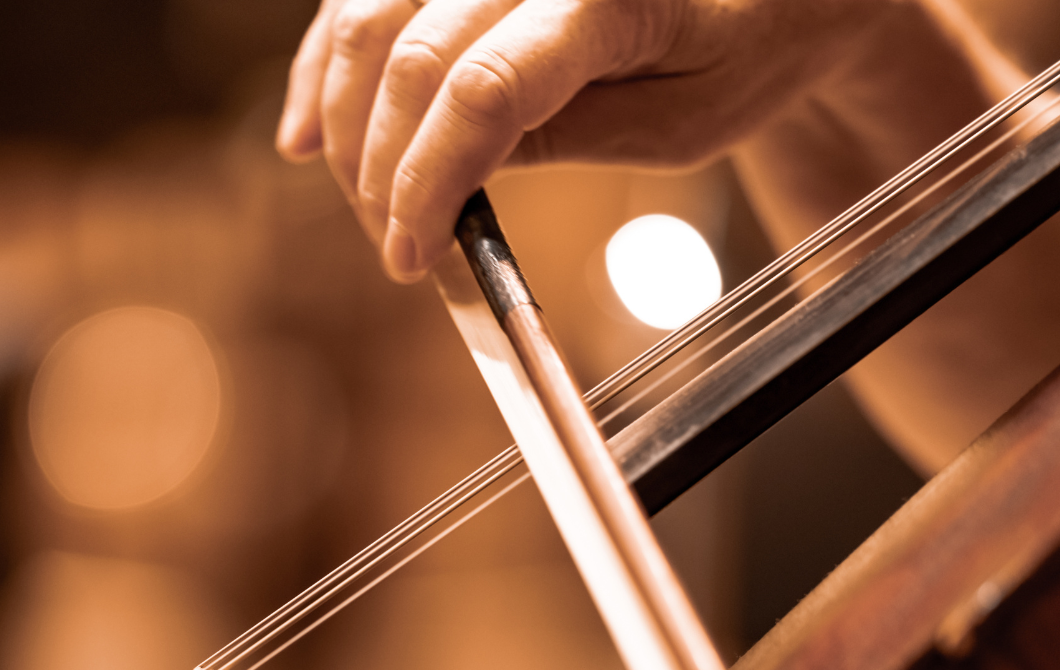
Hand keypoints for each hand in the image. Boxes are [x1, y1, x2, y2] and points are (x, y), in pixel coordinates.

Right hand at [276, 0, 867, 280]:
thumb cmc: (750, 44)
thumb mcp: (682, 124)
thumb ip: (568, 137)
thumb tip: (452, 179)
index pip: (481, 91)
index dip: (427, 182)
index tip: (412, 255)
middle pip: (407, 51)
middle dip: (380, 165)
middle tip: (393, 246)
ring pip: (368, 11)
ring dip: (342, 112)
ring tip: (354, 195)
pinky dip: (329, 56)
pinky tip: (309, 125)